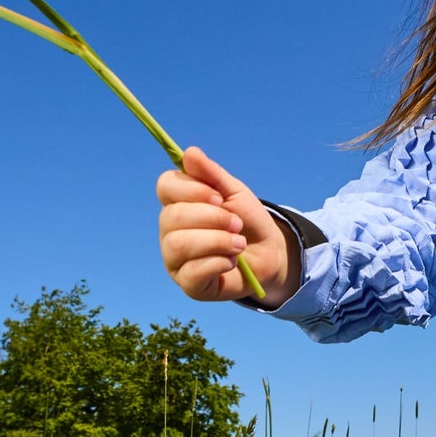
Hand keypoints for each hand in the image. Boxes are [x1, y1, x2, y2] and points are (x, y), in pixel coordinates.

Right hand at [156, 146, 294, 303]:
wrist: (269, 254)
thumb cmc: (247, 222)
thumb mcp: (235, 193)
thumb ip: (212, 174)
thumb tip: (189, 152)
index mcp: (178, 203)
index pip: (165, 186)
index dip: (192, 189)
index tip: (220, 197)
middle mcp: (169, 230)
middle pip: (173, 216)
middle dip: (213, 218)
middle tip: (237, 224)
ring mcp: (175, 258)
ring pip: (179, 244)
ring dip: (217, 241)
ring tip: (238, 243)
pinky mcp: (187, 284)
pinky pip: (193, 272)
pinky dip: (219, 262)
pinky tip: (231, 261)